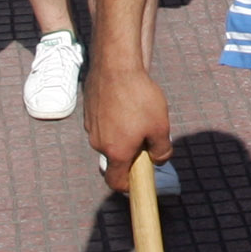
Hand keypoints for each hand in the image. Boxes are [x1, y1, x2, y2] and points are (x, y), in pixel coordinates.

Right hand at [86, 60, 169, 193]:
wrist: (115, 66)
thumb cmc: (139, 97)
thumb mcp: (160, 126)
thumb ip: (162, 149)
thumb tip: (159, 159)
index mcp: (116, 152)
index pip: (116, 182)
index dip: (127, 186)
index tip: (139, 179)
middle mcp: (99, 143)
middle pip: (115, 158)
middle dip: (130, 152)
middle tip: (147, 135)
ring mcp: (91, 127)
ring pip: (109, 139)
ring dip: (122, 134)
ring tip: (137, 113)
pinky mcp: (89, 111)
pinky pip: (103, 123)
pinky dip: (114, 120)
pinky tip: (125, 102)